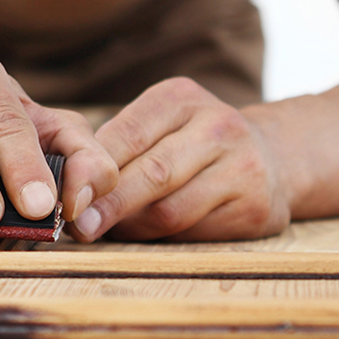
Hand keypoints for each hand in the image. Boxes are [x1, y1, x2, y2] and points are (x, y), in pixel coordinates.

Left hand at [69, 77, 291, 241]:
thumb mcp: (162, 123)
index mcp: (183, 98)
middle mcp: (219, 126)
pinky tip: (151, 236)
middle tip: (79, 228)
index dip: (93, 172)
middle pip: (152, 174)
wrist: (273, 158)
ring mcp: (243, 166)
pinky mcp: (255, 207)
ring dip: (134, 228)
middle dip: (109, 206)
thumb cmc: (194, 143)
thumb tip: (66, 186)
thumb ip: (121, 146)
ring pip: (171, 210)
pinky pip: (195, 233)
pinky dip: (165, 240)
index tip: (65, 198)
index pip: (128, 134)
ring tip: (111, 232)